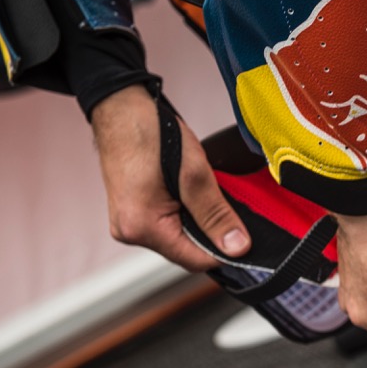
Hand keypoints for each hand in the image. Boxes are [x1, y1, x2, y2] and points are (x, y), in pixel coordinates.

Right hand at [92, 85, 250, 270]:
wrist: (120, 107)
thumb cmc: (150, 132)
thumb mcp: (195, 176)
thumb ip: (216, 215)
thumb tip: (237, 247)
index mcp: (141, 228)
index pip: (195, 260)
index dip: (224, 250)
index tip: (246, 236)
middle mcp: (129, 232)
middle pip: (186, 250)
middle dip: (211, 232)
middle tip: (224, 203)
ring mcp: (128, 222)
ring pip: (179, 237)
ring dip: (198, 221)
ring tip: (203, 191)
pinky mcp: (132, 211)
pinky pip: (166, 224)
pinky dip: (185, 212)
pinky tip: (190, 192)